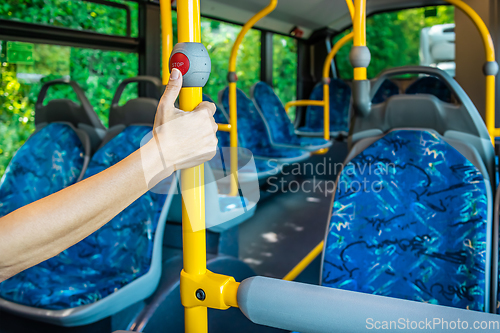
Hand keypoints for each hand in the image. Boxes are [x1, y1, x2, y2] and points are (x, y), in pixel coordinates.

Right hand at [142, 68, 217, 186]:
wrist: (162, 156)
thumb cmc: (162, 132)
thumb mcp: (165, 106)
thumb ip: (173, 88)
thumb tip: (176, 72)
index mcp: (203, 115)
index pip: (209, 106)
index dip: (199, 108)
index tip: (190, 113)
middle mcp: (211, 128)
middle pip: (209, 120)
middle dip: (199, 121)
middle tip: (184, 127)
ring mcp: (212, 142)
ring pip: (209, 132)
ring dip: (201, 133)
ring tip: (185, 137)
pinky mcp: (211, 152)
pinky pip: (209, 145)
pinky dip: (202, 145)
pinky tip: (190, 146)